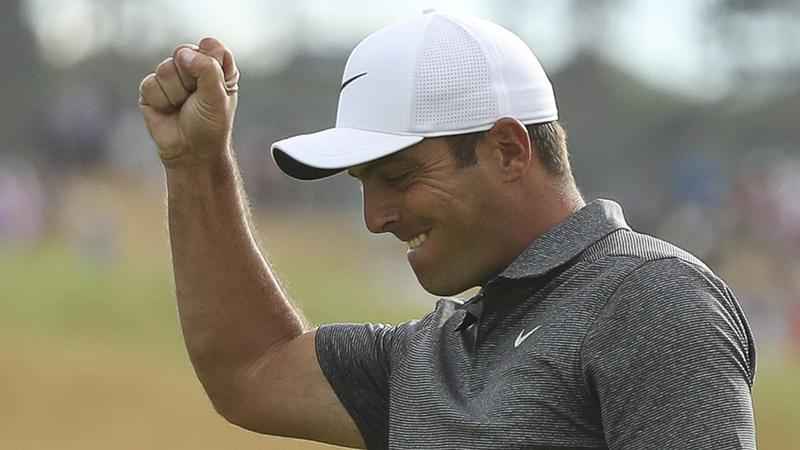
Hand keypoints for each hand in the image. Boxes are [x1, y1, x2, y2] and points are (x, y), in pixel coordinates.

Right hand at [139, 38, 239, 165]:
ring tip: (182, 107)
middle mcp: (193, 68)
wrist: (191, 152)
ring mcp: (170, 78)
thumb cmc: (210, 126)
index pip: (210, 46)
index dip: (209, 62)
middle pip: (184, 52)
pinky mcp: (151, 90)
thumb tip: (183, 53)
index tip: (214, 85)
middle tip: (196, 99)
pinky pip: (150, 84)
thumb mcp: (218, 97)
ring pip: (165, 68)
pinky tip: (168, 111)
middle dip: (190, 79)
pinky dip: (161, 101)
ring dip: (176, 93)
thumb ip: (207, 69)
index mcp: (216, 67)